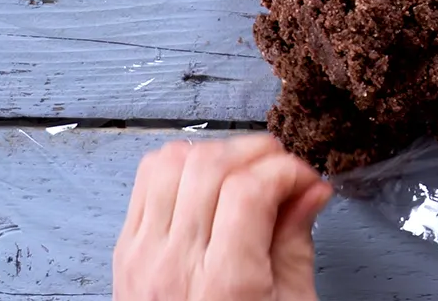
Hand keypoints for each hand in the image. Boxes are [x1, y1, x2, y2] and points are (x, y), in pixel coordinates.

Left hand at [113, 135, 330, 300]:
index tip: (305, 180)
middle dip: (255, 152)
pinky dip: (180, 165)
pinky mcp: (126, 251)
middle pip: (211, 166)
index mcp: (224, 287)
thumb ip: (297, 243)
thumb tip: (312, 190)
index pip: (250, 190)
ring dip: (216, 153)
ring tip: (243, 172)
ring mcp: (143, 256)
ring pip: (173, 162)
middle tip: (281, 169)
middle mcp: (175, 266)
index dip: (286, 170)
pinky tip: (206, 183)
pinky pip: (146, 179)